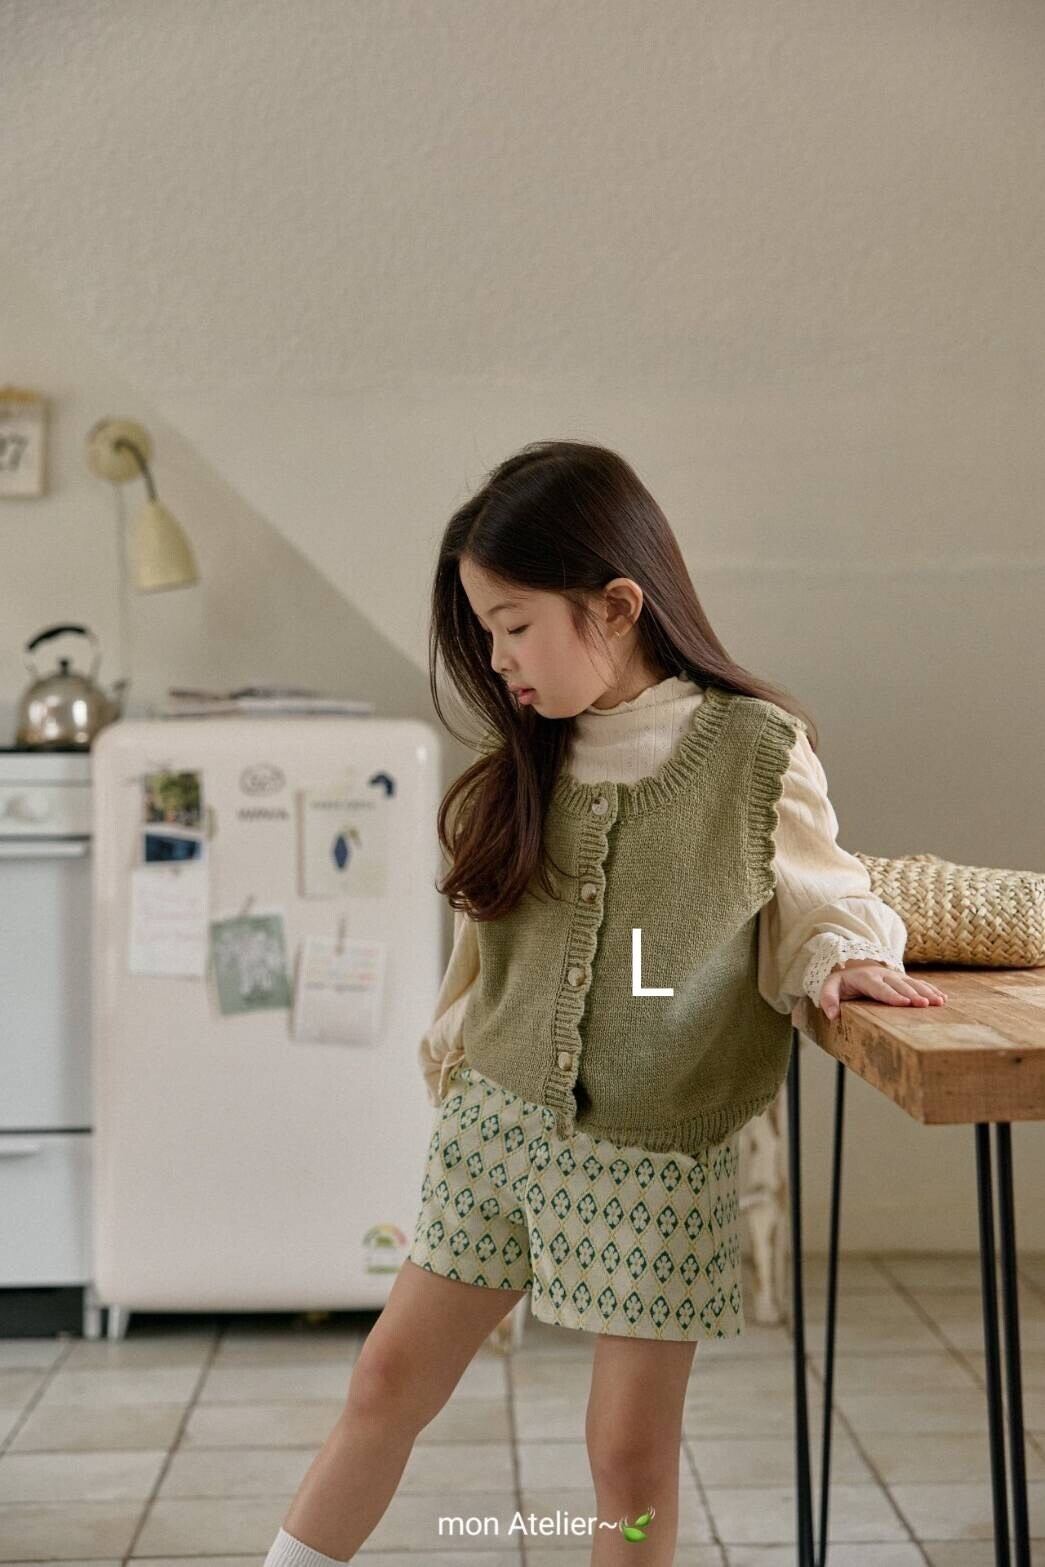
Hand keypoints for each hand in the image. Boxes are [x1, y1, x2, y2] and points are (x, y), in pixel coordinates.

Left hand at [819, 960, 947, 1021]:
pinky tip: (942, 998)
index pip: (880, 988)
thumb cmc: (843, 981)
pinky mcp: (904, 979)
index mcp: (866, 979)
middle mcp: (884, 975)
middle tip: (924, 1004)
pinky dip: (931, 989)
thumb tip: (832, 1015)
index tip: (904, 1003)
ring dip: (926, 992)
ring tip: (939, 1002)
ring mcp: (896, 977)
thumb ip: (828, 998)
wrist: (854, 966)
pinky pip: (919, 983)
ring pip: (913, 984)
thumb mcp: (830, 986)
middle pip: (900, 986)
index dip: (892, 995)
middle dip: (913, 994)